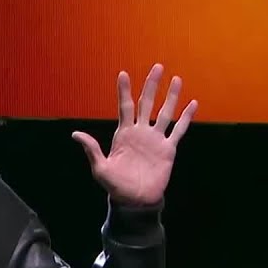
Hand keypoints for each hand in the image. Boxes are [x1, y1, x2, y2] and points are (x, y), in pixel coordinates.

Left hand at [72, 64, 198, 206]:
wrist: (135, 200)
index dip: (124, 91)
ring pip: (165, 112)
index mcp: (123, 135)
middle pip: (146, 104)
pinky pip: (179, 130)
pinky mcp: (168, 149)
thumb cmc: (115, 186)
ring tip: (176, 79)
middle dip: (151, 86)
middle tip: (157, 67)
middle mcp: (140, 133)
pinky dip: (186, 117)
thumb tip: (75, 133)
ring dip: (171, 96)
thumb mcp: (100, 168)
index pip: (125, 107)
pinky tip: (192, 103)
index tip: (123, 74)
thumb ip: (92, 149)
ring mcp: (155, 139)